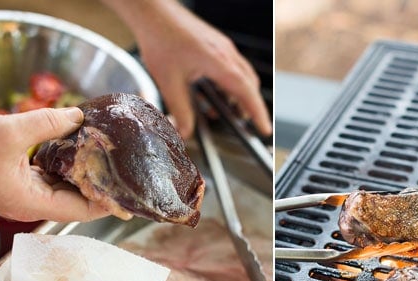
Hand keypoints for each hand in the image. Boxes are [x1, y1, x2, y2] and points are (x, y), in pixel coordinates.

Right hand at [0, 108, 109, 221]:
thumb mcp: (9, 132)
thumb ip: (47, 124)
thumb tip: (78, 116)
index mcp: (32, 204)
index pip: (83, 211)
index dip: (108, 201)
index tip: (127, 186)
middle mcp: (32, 204)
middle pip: (78, 200)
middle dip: (100, 183)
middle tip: (120, 164)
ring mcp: (25, 193)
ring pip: (65, 187)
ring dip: (83, 172)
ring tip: (105, 155)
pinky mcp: (19, 181)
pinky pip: (51, 177)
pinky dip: (65, 165)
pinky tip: (76, 150)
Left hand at [102, 0, 270, 138]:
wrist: (154, 12)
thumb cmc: (160, 38)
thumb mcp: (169, 82)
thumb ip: (180, 110)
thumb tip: (185, 132)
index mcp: (218, 61)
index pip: (246, 92)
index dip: (257, 112)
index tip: (264, 129)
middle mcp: (226, 53)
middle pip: (249, 85)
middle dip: (249, 106)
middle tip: (244, 125)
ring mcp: (223, 47)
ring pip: (242, 76)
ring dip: (237, 95)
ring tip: (223, 111)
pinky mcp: (217, 44)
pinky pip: (232, 67)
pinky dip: (228, 84)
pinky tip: (212, 92)